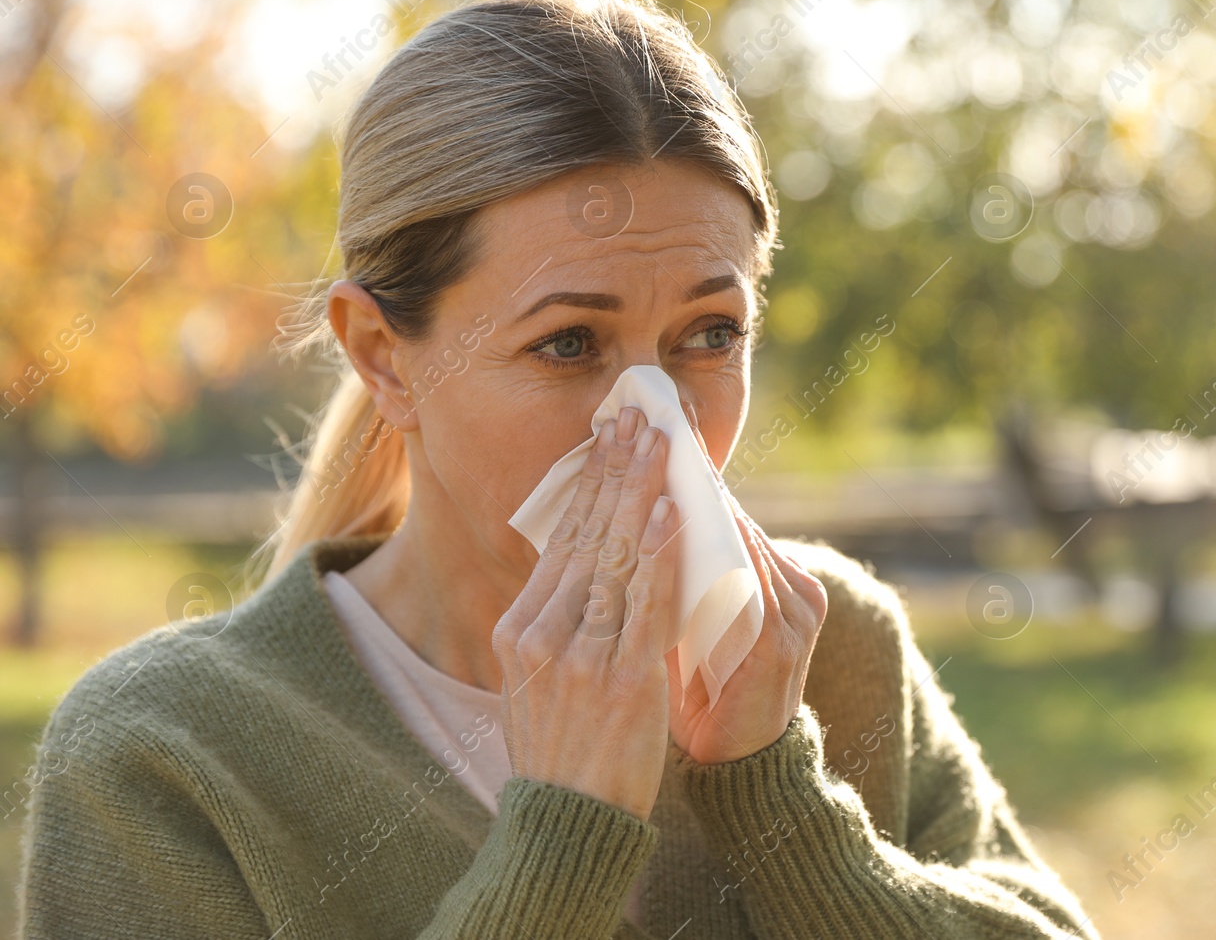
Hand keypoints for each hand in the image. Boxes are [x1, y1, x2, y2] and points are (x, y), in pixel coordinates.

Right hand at [491, 406, 681, 819]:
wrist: (566, 822)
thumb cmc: (563, 750)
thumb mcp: (536, 679)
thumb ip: (555, 625)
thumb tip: (583, 569)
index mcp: (521, 629)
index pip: (561, 540)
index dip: (589, 484)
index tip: (609, 439)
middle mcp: (543, 633)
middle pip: (585, 534)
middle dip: (614, 470)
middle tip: (638, 417)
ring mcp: (580, 654)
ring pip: (615, 556)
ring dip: (640, 492)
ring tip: (661, 443)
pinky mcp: (621, 678)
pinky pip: (643, 603)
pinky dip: (658, 554)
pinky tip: (671, 512)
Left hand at [667, 413, 827, 764]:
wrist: (740, 769)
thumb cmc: (705, 694)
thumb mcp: (691, 625)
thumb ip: (675, 579)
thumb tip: (622, 524)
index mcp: (775, 579)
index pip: (725, 515)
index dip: (680, 475)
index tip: (639, 434)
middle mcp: (793, 589)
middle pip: (734, 518)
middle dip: (683, 473)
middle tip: (643, 425)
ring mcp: (792, 614)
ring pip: (739, 542)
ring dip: (695, 501)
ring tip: (653, 461)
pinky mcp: (780, 644)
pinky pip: (742, 586)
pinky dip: (708, 554)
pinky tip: (675, 524)